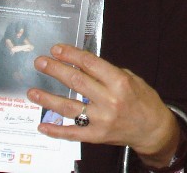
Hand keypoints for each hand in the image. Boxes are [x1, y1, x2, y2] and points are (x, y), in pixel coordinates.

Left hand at [29, 44, 178, 167]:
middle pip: (76, 81)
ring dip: (48, 98)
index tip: (57, 49)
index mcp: (119, 82)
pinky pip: (72, 133)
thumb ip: (109, 73)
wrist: (153, 129)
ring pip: (69, 107)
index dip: (71, 55)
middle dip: (55, 70)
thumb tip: (85, 65)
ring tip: (32, 92)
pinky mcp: (96, 136)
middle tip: (40, 62)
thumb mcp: (133, 79)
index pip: (90, 64)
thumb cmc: (144, 101)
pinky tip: (42, 125)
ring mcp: (101, 120)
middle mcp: (109, 100)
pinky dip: (55, 130)